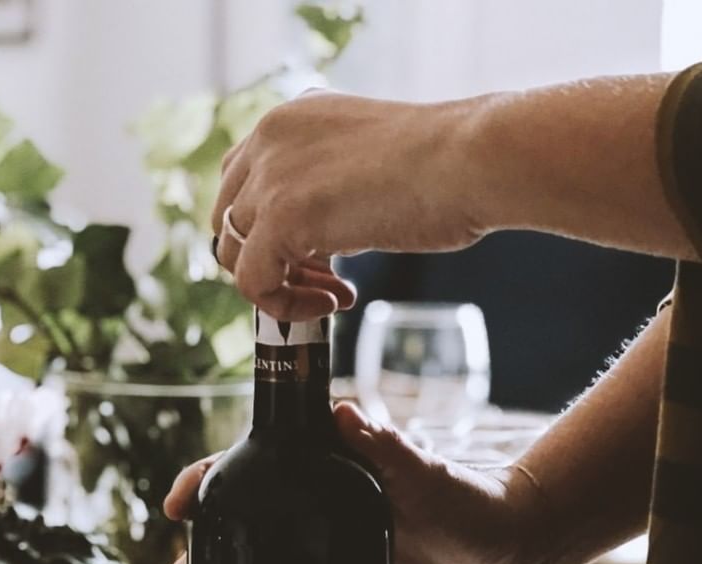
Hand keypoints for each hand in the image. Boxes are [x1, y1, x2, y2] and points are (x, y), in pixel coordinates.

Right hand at [161, 403, 549, 563]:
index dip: (207, 484)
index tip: (179, 504)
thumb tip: (346, 414)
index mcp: (323, 483)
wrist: (514, 561)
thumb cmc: (472, 501)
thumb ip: (390, 448)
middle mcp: (314, 526)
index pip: (252, 473)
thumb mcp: (428, 473)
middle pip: (238, 540)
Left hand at [213, 90, 483, 319]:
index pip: (241, 183)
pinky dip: (284, 306)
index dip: (269, 231)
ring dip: (282, 286)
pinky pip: (251, 282)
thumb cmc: (444, 167)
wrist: (472, 161)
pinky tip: (333, 304)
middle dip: (271, 260)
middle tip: (325, 281)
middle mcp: (270, 137)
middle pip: (228, 220)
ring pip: (235, 254)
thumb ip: (324, 187)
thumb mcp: (364, 165)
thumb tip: (307, 237)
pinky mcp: (279, 216)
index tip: (319, 257)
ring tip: (334, 297)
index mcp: (290, 120)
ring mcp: (270, 175)